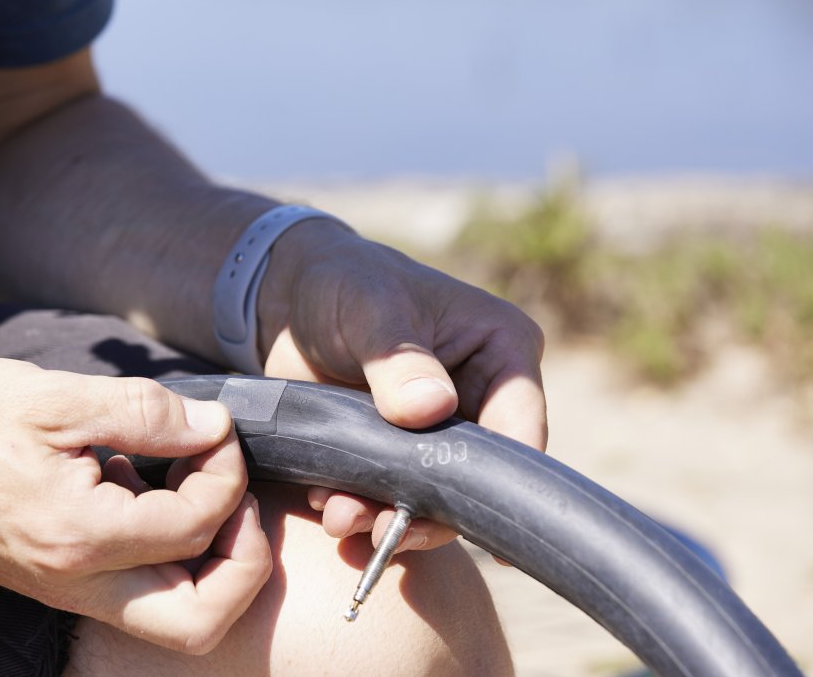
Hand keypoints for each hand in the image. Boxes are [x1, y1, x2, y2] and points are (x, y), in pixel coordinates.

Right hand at [0, 359, 271, 653]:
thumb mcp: (56, 397)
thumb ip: (147, 413)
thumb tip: (214, 429)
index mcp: (80, 536)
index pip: (198, 525)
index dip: (227, 472)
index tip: (211, 433)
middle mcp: (77, 580)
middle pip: (202, 618)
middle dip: (243, 561)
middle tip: (234, 497)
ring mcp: (66, 588)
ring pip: (175, 615)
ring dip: (209, 560)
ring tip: (191, 486)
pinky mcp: (57, 578)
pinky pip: (136, 588)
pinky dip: (165, 547)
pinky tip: (139, 483)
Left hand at [260, 222, 547, 551]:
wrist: (292, 301)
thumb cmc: (345, 282)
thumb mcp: (370, 309)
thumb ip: (398, 359)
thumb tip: (431, 409)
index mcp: (502, 349)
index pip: (520, 424)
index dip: (500, 477)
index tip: (467, 516)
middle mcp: (483, 396)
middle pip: (478, 473)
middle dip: (431, 509)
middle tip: (381, 529)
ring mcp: (442, 431)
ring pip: (434, 494)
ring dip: (390, 517)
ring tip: (340, 519)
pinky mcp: (401, 453)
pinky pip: (394, 495)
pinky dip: (364, 510)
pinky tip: (328, 509)